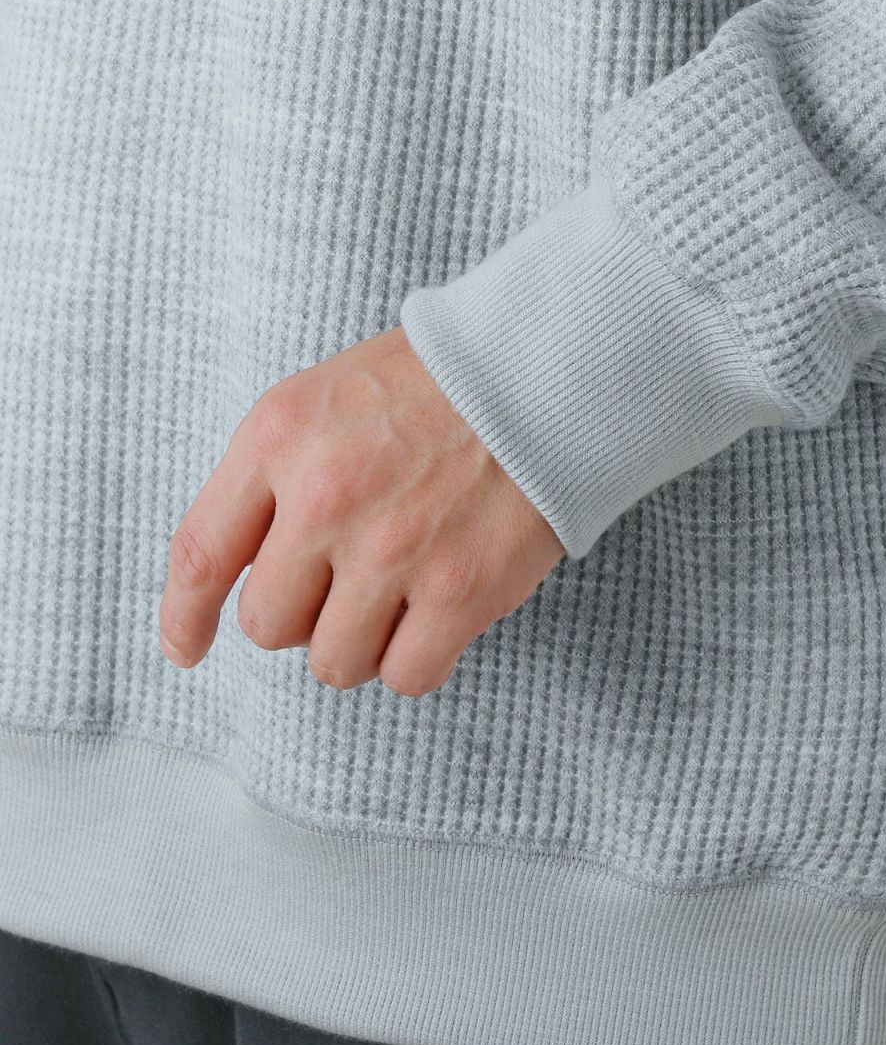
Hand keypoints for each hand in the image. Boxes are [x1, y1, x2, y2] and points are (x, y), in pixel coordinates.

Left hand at [157, 326, 564, 694]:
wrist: (542, 369)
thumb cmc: (433, 385)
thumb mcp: (323, 398)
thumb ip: (269, 478)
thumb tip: (229, 581)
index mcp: (280, 439)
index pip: (201, 555)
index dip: (184, 618)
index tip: (187, 647)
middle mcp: (326, 497)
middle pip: (267, 624)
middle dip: (301, 613)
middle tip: (347, 577)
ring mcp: (393, 549)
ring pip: (333, 661)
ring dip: (360, 641)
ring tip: (399, 591)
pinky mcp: (460, 591)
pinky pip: (406, 675)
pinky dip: (417, 656)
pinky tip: (437, 613)